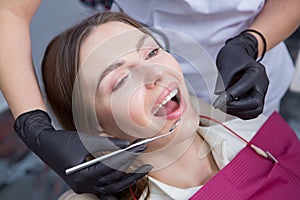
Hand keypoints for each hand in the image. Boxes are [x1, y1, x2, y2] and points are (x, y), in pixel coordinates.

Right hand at [14, 110, 151, 198]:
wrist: (44, 144)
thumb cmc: (62, 141)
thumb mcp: (87, 140)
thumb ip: (109, 144)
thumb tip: (128, 144)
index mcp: (84, 175)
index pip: (113, 166)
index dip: (128, 156)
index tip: (140, 146)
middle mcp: (85, 186)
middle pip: (115, 180)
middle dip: (133, 169)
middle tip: (145, 159)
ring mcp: (85, 188)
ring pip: (112, 189)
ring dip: (127, 180)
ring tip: (142, 170)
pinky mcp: (85, 186)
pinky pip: (103, 193)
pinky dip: (115, 190)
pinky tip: (125, 183)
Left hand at [213, 32, 268, 119]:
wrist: (239, 55)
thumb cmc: (233, 57)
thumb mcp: (226, 64)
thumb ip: (223, 80)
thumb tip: (219, 95)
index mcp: (256, 72)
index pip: (243, 89)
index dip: (228, 98)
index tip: (216, 103)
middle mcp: (262, 83)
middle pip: (255, 103)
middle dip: (236, 107)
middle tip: (220, 106)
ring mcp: (261, 92)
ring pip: (255, 110)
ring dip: (238, 112)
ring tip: (223, 106)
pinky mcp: (257, 98)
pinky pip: (252, 111)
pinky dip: (241, 113)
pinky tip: (229, 107)